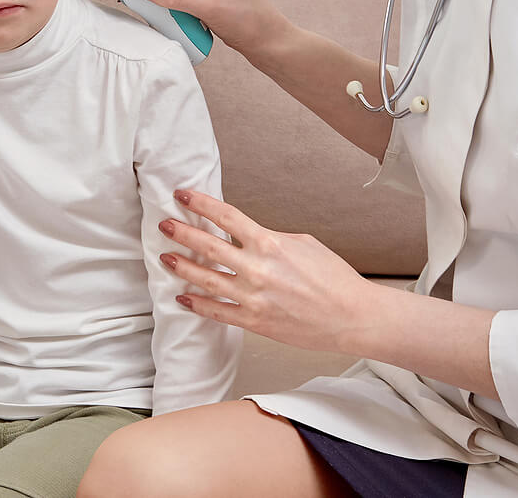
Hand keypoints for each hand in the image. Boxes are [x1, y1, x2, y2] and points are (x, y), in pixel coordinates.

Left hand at [157, 189, 370, 354]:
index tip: (182, 195)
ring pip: (206, 280)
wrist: (352, 317)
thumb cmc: (333, 277)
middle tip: (164, 224)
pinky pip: (218, 312)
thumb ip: (270, 237)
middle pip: (208, 246)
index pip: (226, 216)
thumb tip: (247, 234)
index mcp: (270, 243)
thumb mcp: (304, 242)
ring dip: (183, 268)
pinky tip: (183, 297)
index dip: (200, 203)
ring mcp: (254, 297)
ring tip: (166, 258)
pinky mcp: (255, 322)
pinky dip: (197, 304)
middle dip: (182, 233)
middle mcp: (258, 269)